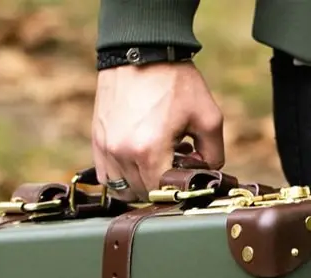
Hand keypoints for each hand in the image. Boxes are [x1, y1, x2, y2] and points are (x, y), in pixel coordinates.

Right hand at [92, 61, 224, 200]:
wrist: (141, 50)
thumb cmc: (175, 81)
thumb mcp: (208, 117)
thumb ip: (214, 154)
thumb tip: (205, 175)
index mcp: (149, 151)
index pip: (162, 194)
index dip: (177, 189)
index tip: (185, 173)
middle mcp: (121, 153)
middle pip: (142, 194)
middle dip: (160, 185)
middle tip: (174, 162)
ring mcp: (105, 147)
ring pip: (122, 188)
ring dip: (140, 183)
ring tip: (155, 161)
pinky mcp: (97, 139)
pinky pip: (105, 175)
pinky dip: (121, 175)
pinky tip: (137, 160)